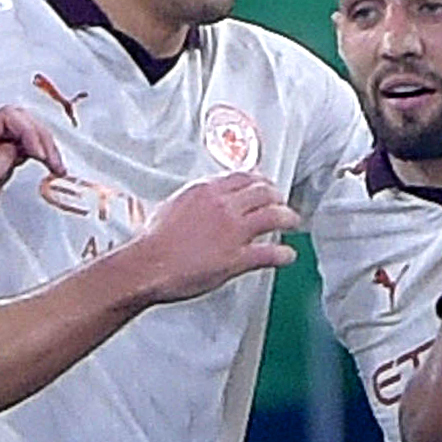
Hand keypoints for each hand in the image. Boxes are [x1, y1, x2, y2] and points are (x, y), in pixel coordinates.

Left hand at [0, 105, 64, 263]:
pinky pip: (21, 149)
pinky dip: (37, 155)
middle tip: (53, 160)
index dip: (29, 130)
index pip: (7, 117)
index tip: (41, 153)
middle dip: (40, 137)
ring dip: (42, 146)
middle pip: (18, 121)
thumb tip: (17, 146)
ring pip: (23, 135)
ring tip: (55, 165)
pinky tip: (45, 166)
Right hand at [127, 171, 299, 301]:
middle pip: (262, 192)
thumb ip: (193, 202)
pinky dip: (283, 254)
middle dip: (277, 196)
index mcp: (206, 191)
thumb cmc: (153, 242)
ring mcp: (232, 231)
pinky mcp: (236, 257)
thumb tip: (197, 204)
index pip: (242, 177)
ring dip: (288, 217)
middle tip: (281, 202)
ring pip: (272, 216)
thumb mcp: (172, 207)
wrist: (148, 264)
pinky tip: (288, 255)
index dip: (259, 180)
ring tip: (293, 221)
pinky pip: (269, 253)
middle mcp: (223, 206)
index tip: (263, 183)